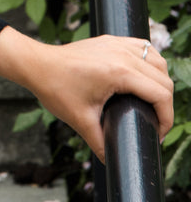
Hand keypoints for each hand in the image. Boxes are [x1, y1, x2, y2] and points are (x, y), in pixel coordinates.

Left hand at [0, 25, 173, 162]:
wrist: (36, 64)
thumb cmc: (55, 88)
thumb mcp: (80, 120)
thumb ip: (99, 143)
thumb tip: (111, 161)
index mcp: (119, 72)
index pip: (161, 94)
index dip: (166, 118)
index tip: (158, 133)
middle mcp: (123, 54)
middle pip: (163, 78)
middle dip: (165, 104)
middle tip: (155, 122)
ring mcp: (117, 44)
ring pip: (157, 59)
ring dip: (161, 80)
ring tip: (152, 102)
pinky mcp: (111, 40)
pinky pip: (143, 47)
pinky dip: (150, 60)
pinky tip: (145, 75)